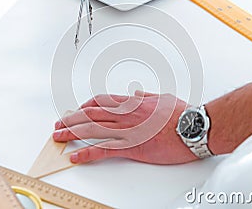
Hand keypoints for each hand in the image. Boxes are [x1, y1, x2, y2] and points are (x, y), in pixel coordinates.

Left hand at [53, 91, 196, 163]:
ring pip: (91, 130)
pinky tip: (76, 157)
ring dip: (72, 134)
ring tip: (58, 137)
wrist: (193, 127)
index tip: (76, 111)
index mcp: (132, 103)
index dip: (84, 106)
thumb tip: (135, 94)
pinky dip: (87, 154)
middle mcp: (125, 115)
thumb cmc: (181, 114)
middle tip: (59, 124)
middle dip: (71, 119)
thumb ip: (146, 97)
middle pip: (90, 115)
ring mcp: (126, 131)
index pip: (100, 102)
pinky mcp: (131, 148)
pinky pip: (103, 150)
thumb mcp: (162, 98)